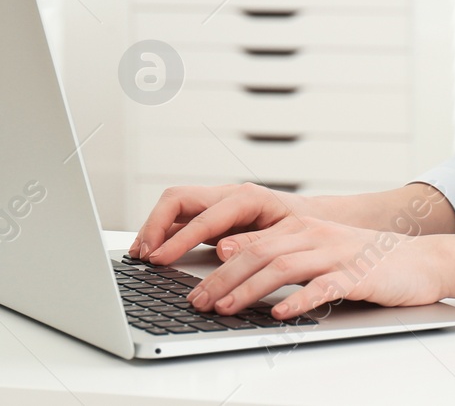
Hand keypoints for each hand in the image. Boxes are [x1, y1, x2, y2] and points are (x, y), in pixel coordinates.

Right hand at [130, 182, 313, 263]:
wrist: (314, 220)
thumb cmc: (304, 228)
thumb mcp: (288, 237)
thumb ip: (256, 242)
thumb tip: (223, 250)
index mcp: (246, 197)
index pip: (203, 216)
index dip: (178, 239)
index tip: (159, 259)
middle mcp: (227, 195)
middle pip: (178, 199)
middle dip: (155, 224)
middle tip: (142, 255)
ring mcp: (217, 205)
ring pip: (174, 206)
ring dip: (154, 228)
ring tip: (140, 254)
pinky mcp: (212, 217)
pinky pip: (180, 219)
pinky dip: (163, 234)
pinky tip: (153, 252)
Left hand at [185, 216, 446, 319]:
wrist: (422, 260)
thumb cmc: (365, 261)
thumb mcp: (317, 250)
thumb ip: (280, 252)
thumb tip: (233, 260)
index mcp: (300, 226)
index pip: (249, 242)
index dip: (216, 264)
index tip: (190, 285)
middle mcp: (314, 233)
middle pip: (258, 253)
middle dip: (223, 279)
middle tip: (198, 302)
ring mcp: (336, 252)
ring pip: (284, 266)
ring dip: (250, 289)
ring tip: (226, 308)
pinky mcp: (358, 273)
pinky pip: (323, 286)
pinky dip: (298, 300)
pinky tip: (280, 314)